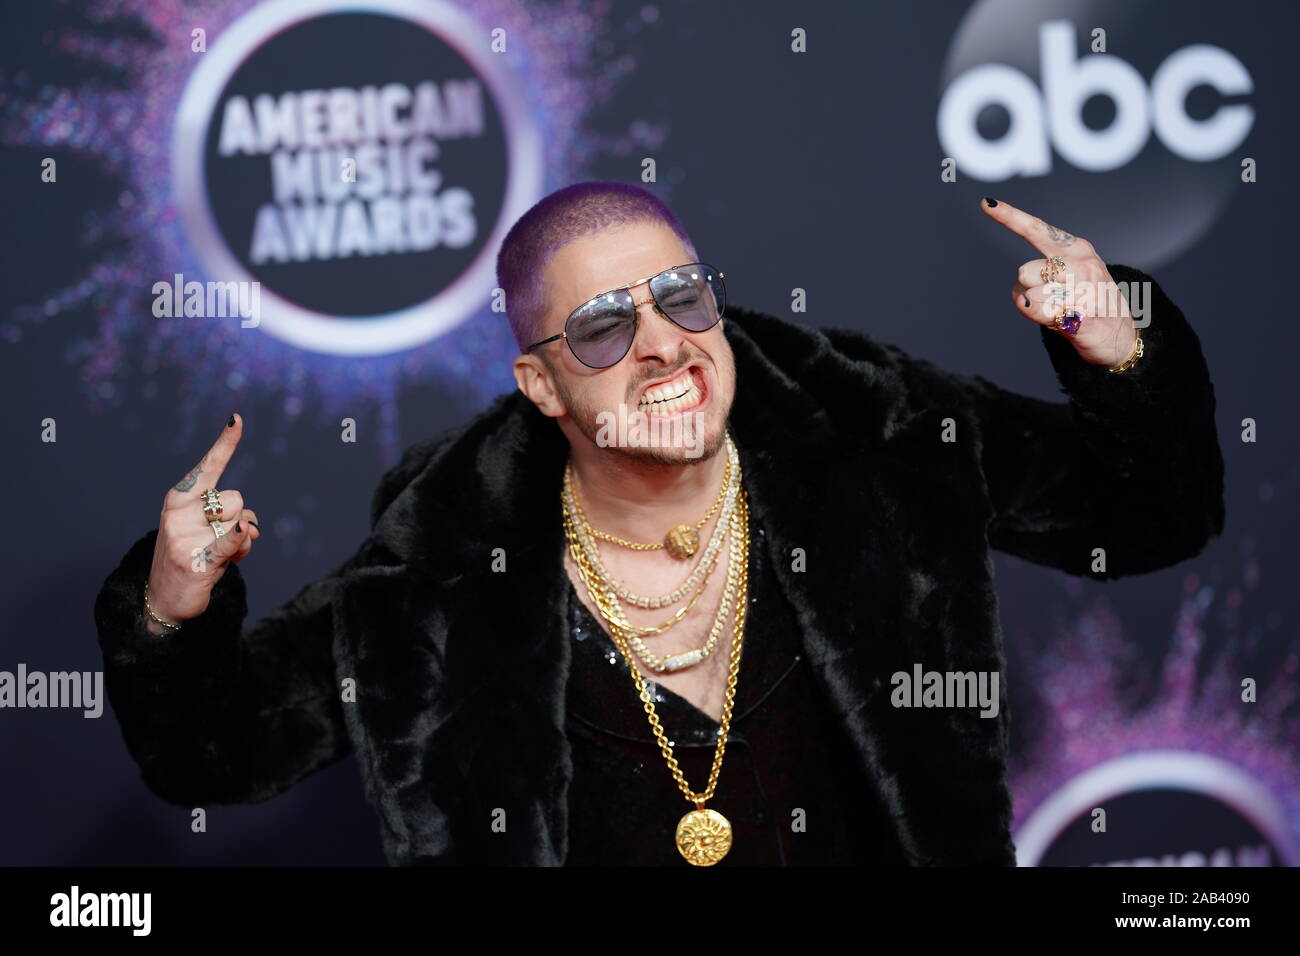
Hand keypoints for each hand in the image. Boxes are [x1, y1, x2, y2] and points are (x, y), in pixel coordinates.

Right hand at [143, 414, 261, 631]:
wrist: (164, 597)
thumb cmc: (193, 555)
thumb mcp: (208, 530)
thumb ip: (232, 518)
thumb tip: (251, 527)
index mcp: (179, 498)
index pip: (208, 467)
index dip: (225, 443)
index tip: (237, 419)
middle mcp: (179, 512)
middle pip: (237, 499)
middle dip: (240, 518)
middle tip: (222, 540)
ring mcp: (184, 535)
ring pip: (240, 521)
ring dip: (243, 541)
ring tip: (221, 556)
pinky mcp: (196, 559)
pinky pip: (231, 541)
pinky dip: (241, 539)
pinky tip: (245, 534)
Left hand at [980, 197, 1138, 368]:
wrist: (1120, 337)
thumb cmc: (1087, 304)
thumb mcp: (1070, 276)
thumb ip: (1042, 269)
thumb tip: (1022, 288)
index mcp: (1077, 249)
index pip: (1037, 229)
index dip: (1009, 216)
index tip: (986, 203)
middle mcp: (1081, 264)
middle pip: (1023, 271)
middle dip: (1029, 287)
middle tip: (1054, 297)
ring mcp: (1083, 288)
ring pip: (1027, 293)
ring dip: (1035, 305)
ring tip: (1060, 309)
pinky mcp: (1080, 314)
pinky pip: (1034, 311)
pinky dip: (1037, 317)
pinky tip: (1059, 320)